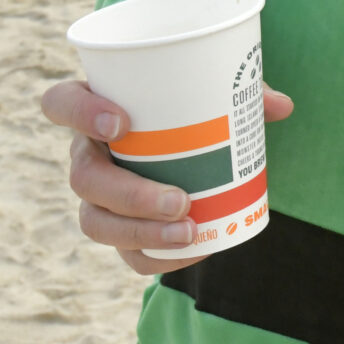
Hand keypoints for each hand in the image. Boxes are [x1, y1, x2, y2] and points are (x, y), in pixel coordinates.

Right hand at [41, 76, 293, 273]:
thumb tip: (282, 107)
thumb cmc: (192, 100)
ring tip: (190, 232)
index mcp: (96, 105)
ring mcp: (98, 195)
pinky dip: (156, 258)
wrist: (187, 138)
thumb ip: (242, 89)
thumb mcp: (214, 86)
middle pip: (84, 178)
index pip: (61, 102)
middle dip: (129, 195)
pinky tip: (193, 253)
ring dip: (140, 234)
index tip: (122, 123)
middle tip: (180, 200)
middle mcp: (88, 152)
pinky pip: (124, 252)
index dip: (79, 113)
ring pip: (96, 222)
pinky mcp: (120, 226)